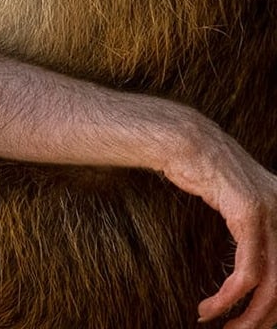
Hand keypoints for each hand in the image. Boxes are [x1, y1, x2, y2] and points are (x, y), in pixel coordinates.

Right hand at [164, 128, 276, 327]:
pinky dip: (229, 297)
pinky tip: (211, 307)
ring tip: (223, 327)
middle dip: (265, 318)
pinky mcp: (250, 214)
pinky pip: (248, 272)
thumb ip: (247, 224)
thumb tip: (248, 260)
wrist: (181, 138)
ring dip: (247, 316)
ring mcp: (272, 212)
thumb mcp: (231, 200)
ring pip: (273, 285)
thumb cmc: (197, 167)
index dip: (276, 304)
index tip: (253, 320)